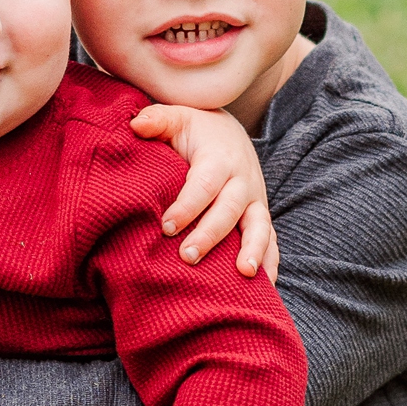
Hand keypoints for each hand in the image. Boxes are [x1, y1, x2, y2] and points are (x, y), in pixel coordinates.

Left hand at [129, 103, 277, 280]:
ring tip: (243, 274)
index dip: (187, 206)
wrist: (229, 133)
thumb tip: (136, 124)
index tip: (165, 226)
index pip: (204, 184)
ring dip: (253, 251)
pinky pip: (270, 241)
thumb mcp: (177, 117)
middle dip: (210, 235)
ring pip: (258, 227)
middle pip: (229, 210)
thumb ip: (157, 119)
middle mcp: (242, 181)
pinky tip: (265, 289)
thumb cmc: (194, 130)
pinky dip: (270, 263)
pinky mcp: (259, 216)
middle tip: (187, 257)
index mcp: (219, 158)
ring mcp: (255, 201)